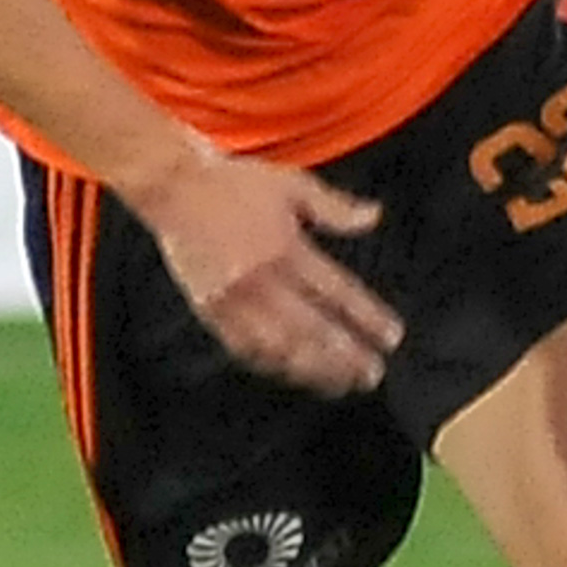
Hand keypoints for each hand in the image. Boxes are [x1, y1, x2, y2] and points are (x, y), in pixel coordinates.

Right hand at [142, 152, 403, 396]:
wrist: (174, 186)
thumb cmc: (236, 182)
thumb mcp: (292, 184)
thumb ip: (334, 207)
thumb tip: (375, 216)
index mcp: (285, 248)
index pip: (337, 292)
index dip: (367, 318)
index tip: (391, 338)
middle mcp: (260, 280)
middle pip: (312, 330)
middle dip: (347, 358)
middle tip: (373, 375)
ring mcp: (233, 301)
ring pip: (280, 349)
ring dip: (314, 370)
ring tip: (341, 384)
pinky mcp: (210, 312)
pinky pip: (245, 350)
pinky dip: (274, 366)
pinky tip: (294, 374)